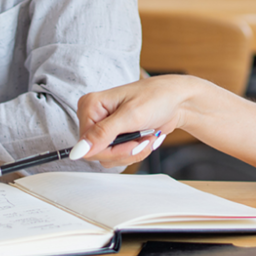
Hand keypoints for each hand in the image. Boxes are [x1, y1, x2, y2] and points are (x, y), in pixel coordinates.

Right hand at [75, 75, 198, 167]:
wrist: (177, 100)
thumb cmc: (156, 98)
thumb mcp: (131, 116)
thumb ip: (103, 134)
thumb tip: (78, 151)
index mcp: (90, 106)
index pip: (86, 145)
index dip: (111, 150)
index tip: (134, 142)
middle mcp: (94, 117)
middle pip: (97, 153)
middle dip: (125, 150)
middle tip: (143, 139)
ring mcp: (104, 128)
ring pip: (109, 158)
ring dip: (133, 151)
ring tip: (147, 136)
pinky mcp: (115, 137)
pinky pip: (118, 157)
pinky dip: (136, 151)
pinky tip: (145, 138)